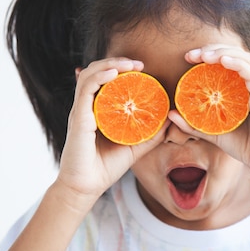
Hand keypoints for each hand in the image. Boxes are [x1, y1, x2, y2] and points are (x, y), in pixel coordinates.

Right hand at [57, 58, 169, 199]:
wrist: (87, 188)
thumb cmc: (106, 167)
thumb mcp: (136, 147)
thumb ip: (151, 133)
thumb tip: (171, 118)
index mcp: (98, 110)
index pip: (105, 80)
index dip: (121, 68)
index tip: (142, 68)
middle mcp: (87, 106)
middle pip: (97, 72)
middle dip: (118, 62)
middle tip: (140, 65)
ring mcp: (81, 111)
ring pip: (91, 75)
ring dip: (110, 64)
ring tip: (129, 65)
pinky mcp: (78, 118)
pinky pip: (86, 89)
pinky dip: (99, 76)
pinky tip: (113, 73)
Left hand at [167, 44, 249, 181]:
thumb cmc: (244, 146)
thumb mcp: (213, 132)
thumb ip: (193, 124)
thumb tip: (170, 114)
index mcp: (245, 87)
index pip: (230, 60)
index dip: (210, 53)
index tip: (189, 57)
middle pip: (237, 54)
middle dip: (213, 49)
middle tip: (192, 55)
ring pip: (245, 59)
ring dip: (223, 53)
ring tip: (204, 56)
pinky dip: (237, 64)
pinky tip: (223, 60)